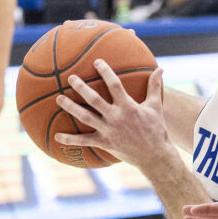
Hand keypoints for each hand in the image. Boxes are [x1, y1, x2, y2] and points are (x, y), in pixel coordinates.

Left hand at [54, 60, 169, 169]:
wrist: (155, 156)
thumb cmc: (156, 129)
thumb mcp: (156, 107)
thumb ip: (154, 87)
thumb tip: (160, 69)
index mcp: (128, 107)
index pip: (115, 85)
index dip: (105, 72)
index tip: (97, 62)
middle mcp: (116, 117)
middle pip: (95, 100)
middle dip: (81, 87)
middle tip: (70, 78)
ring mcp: (109, 131)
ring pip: (86, 117)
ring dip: (71, 108)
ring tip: (59, 98)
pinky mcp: (105, 143)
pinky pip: (84, 141)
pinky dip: (70, 140)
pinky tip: (57, 136)